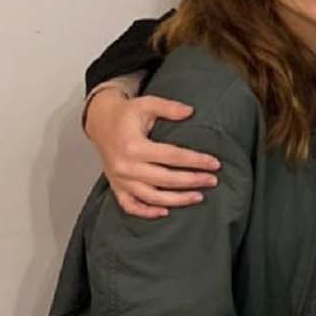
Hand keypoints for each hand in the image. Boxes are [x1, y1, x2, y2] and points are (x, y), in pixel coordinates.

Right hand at [84, 89, 215, 218]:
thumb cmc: (126, 114)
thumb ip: (169, 107)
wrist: (100, 122)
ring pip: (151, 196)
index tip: (215, 163)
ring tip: (198, 197)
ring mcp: (120, 179)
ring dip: (176, 200)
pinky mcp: (116, 186)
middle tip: (213, 181)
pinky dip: (146, 212)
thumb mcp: (147, 103)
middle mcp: (126, 166)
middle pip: (165, 179)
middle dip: (192, 181)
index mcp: (134, 147)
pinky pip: (130, 206)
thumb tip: (190, 111)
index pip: (172, 156)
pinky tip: (165, 212)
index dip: (196, 161)